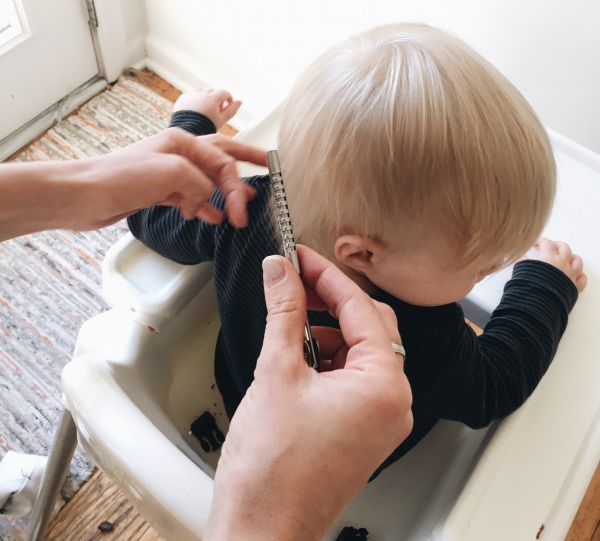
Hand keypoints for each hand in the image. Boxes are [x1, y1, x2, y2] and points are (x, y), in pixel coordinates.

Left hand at [81, 128, 265, 227]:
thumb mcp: (172, 174)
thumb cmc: (121, 177)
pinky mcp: (158, 192)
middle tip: (268, 166)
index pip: (223, 161)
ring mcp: (168, 173)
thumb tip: (211, 201)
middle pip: (220, 158)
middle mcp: (178, 153)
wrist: (84, 195)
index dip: (237, 186)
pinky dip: (203, 207)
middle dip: (245, 164)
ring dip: (223, 194)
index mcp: (183, 142)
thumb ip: (201, 185)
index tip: (242, 210)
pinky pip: (190, 198)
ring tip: (239, 207)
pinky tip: (210, 218)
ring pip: (206, 182)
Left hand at [173, 88, 240, 128]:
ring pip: (202, 92)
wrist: (187, 131)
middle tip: (216, 112)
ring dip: (205, 98)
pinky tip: (196, 110)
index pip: (224, 92)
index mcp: (212, 98)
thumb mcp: (222, 120)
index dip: (228, 98)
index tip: (228, 104)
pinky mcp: (183, 98)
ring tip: (205, 111)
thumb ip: (232, 110)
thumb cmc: (205, 127)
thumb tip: (239, 102)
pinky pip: (192, 95)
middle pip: (213, 92)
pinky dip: (195, 100)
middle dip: (216, 99)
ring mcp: (191, 95)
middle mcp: (201, 93)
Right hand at [206, 245, 412, 540]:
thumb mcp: (276, 372)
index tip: (299, 256)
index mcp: (384, 386)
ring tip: (289, 320)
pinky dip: (327, 358)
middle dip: (331, 300)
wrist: (260, 531)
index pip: (361, 307)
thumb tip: (281, 272)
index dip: (325, 275)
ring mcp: (380, 421)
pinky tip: (296, 354)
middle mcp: (393, 404)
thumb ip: (283, 311)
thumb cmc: (272, 472)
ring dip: (327, 329)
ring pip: (361, 351)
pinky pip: (353, 379)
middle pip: (370, 326)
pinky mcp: (362, 432)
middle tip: (294, 280)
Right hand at [522, 237, 586, 292]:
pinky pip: (582, 278)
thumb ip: (523, 260)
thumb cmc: (529, 286)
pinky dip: (579, 274)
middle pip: (564, 247)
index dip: (540, 241)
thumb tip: (522, 254)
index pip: (546, 243)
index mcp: (548, 257)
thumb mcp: (521, 269)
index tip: (535, 245)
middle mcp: (561, 264)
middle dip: (557, 245)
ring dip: (571, 257)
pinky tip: (573, 274)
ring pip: (577, 260)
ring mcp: (570, 275)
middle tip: (551, 247)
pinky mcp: (574, 287)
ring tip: (565, 258)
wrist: (537, 303)